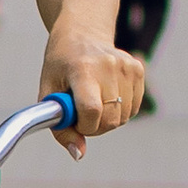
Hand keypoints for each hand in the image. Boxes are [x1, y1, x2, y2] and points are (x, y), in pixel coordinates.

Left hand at [40, 20, 142, 158]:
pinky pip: (133, 109)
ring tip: (93, 101)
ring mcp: (127, 66)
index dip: (84, 126)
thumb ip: (60, 127)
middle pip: (110, 119)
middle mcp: (109, 65)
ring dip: (107, 120)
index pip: (92, 111)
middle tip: (81, 115)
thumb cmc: (60, 66)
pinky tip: (106, 95)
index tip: (75, 120)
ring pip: (123, 118)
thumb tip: (78, 154)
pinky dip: (119, 111)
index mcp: (83, 68)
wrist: (81, 33)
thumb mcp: (48, 93)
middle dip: (94, 127)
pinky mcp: (138, 69)